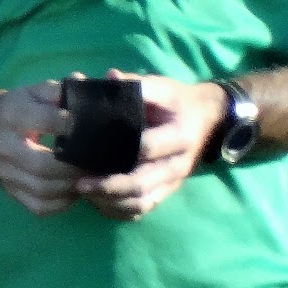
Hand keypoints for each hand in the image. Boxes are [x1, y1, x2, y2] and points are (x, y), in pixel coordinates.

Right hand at [0, 81, 80, 215]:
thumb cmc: (23, 106)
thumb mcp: (38, 92)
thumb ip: (62, 92)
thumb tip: (88, 94)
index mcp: (12, 115)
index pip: (47, 121)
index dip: (73, 126)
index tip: (92, 128)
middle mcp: (3, 146)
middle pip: (43, 165)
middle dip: (75, 167)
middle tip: (96, 164)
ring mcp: (5, 173)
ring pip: (43, 189)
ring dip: (71, 187)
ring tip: (89, 178)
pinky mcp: (10, 191)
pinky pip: (40, 207)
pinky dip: (62, 203)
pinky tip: (73, 191)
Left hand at [74, 71, 226, 220]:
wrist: (209, 120)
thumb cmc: (179, 102)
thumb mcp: (164, 87)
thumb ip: (137, 84)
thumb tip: (109, 77)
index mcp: (178, 136)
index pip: (146, 148)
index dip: (117, 150)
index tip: (89, 149)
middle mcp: (177, 164)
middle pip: (142, 184)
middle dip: (109, 187)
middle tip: (79, 184)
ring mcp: (173, 182)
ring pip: (142, 202)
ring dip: (111, 202)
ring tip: (84, 193)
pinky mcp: (167, 191)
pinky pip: (144, 209)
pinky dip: (120, 211)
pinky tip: (99, 203)